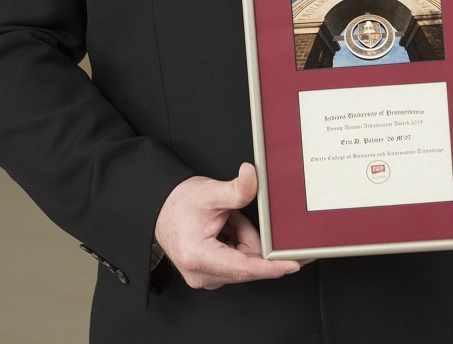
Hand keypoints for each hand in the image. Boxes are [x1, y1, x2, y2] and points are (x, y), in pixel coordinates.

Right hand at [154, 162, 301, 288]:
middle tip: (233, 216)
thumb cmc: (179, 203)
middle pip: (247, 263)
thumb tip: (252, 175)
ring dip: (242, 239)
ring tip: (225, 220)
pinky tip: (224, 229)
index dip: (272, 266)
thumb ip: (237, 189)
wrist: (160, 208)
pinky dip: (236, 243)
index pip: (245, 267)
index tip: (292, 264)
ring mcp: (205, 277)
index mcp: (200, 257)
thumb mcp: (211, 192)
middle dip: (250, 237)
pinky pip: (236, 261)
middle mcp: (202, 274)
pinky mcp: (209, 274)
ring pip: (243, 261)